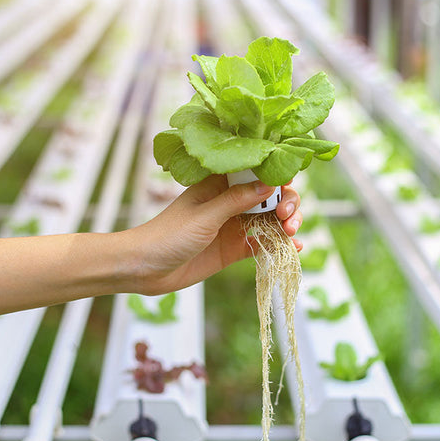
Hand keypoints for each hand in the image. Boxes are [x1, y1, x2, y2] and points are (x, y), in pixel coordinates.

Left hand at [122, 174, 302, 294]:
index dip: (275, 175)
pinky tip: (293, 249)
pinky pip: (261, 245)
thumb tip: (270, 184)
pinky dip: (278, 246)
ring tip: (291, 233)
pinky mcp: (234, 249)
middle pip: (268, 197)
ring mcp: (233, 227)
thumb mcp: (205, 216)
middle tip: (287, 217)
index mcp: (220, 185)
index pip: (255, 172)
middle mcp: (230, 203)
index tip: (288, 182)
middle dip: (285, 203)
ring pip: (269, 220)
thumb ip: (236, 201)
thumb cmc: (168, 235)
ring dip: (285, 225)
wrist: (146, 269)